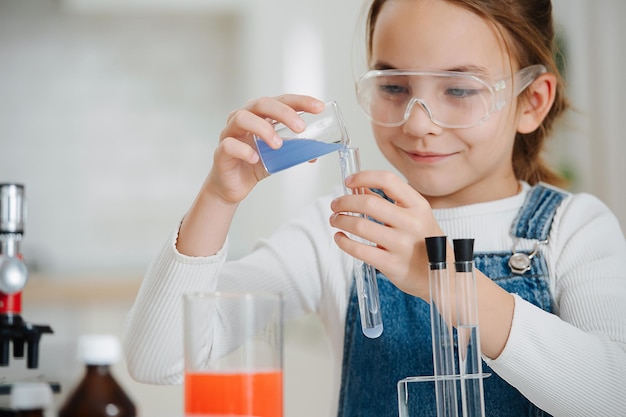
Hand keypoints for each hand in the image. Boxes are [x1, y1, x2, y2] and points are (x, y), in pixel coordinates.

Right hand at [205, 95, 324, 204]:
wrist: (233, 186)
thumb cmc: (253, 164)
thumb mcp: (279, 155)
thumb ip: (294, 149)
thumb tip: (315, 150)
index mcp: (260, 115)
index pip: (281, 100)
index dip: (300, 102)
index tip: (318, 107)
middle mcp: (243, 118)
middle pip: (261, 103)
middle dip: (284, 113)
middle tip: (300, 128)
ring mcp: (230, 133)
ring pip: (242, 118)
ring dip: (264, 129)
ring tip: (278, 145)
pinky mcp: (221, 151)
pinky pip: (229, 145)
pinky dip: (244, 150)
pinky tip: (255, 159)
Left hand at [329, 170, 443, 298]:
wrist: (443, 275)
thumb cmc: (426, 243)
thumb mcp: (416, 216)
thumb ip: (389, 201)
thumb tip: (358, 187)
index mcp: (418, 206)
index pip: (388, 181)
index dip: (364, 177)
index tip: (349, 181)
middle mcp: (412, 223)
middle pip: (369, 203)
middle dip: (345, 201)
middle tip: (335, 204)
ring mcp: (402, 244)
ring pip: (361, 226)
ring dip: (341, 220)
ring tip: (335, 219)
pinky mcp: (392, 264)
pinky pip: (360, 250)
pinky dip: (344, 241)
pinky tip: (340, 237)